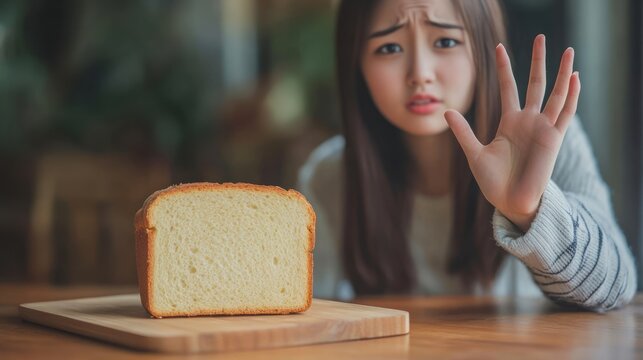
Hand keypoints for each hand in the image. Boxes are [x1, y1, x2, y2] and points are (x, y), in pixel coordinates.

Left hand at [444, 35, 580, 231]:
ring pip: (555, 93)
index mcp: (509, 122)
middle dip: (538, 60)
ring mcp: (542, 128)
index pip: (508, 87)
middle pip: (535, 83)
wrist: (510, 203)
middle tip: (541, 37)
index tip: (499, 47)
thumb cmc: (493, 182)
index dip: (504, 68)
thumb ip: (463, 132)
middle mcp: (527, 121)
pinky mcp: (553, 139)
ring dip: (562, 72)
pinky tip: (575, 77)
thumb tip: (447, 111)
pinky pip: (565, 114)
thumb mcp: (474, 154)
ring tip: (567, 50)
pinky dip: (571, 96)